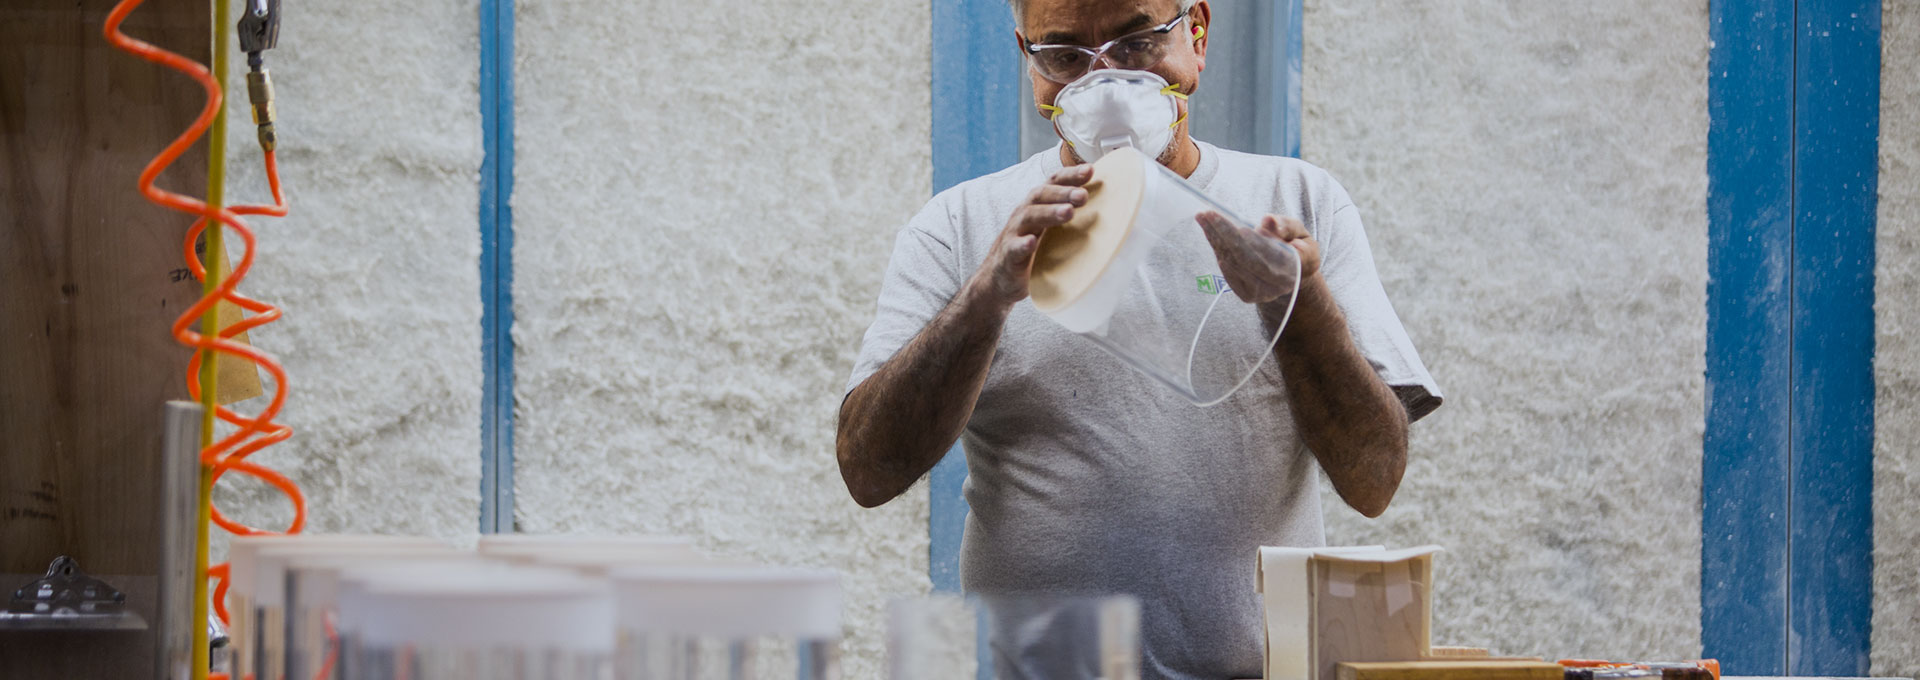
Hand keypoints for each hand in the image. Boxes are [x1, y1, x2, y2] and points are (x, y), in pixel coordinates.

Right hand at [969, 164, 1093, 307]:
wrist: (1001, 278)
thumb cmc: (1034, 252)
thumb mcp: (1053, 232)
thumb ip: (1072, 219)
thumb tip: (1113, 212)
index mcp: (1038, 205)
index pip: (1053, 183)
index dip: (1070, 175)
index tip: (1090, 171)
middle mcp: (1025, 214)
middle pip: (1041, 195)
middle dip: (1063, 192)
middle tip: (1083, 195)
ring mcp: (1015, 233)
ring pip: (1029, 216)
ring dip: (1049, 212)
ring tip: (1068, 212)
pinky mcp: (1008, 255)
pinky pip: (1014, 247)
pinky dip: (1023, 244)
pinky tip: (1032, 242)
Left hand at [1196, 212, 1319, 303]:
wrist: (1294, 275)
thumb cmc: (1297, 247)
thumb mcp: (1299, 232)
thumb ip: (1286, 226)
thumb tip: (1268, 220)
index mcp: (1296, 268)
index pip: (1270, 254)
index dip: (1254, 241)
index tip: (1239, 226)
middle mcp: (1278, 285)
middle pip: (1245, 258)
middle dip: (1224, 234)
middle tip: (1208, 214)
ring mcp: (1261, 293)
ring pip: (1232, 263)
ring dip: (1215, 239)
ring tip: (1204, 218)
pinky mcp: (1247, 295)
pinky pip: (1227, 270)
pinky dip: (1217, 250)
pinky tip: (1210, 233)